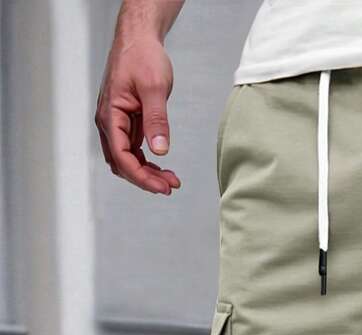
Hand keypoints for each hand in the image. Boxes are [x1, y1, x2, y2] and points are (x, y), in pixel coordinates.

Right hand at [95, 28, 180, 194]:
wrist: (138, 38)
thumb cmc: (142, 56)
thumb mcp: (154, 88)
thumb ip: (157, 120)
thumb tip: (160, 149)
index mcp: (110, 114)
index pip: (122, 157)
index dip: (142, 177)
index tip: (164, 187)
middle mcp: (109, 121)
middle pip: (123, 163)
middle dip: (146, 179)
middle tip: (171, 186)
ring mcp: (116, 123)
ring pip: (127, 159)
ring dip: (147, 172)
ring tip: (171, 180)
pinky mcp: (125, 122)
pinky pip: (132, 150)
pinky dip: (146, 161)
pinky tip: (163, 167)